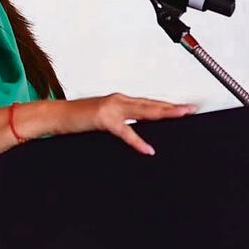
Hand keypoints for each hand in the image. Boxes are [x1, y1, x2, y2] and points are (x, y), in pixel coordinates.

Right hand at [60, 93, 196, 154]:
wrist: (56, 115)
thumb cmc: (78, 119)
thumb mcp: (104, 119)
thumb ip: (122, 122)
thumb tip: (139, 133)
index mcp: (121, 100)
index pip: (150, 102)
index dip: (168, 104)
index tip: (185, 107)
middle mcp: (119, 100)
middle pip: (152, 104)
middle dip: (173, 107)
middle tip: (191, 109)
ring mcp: (112, 108)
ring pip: (143, 111)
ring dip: (163, 113)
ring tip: (179, 116)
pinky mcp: (103, 120)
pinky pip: (125, 132)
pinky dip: (137, 141)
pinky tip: (148, 149)